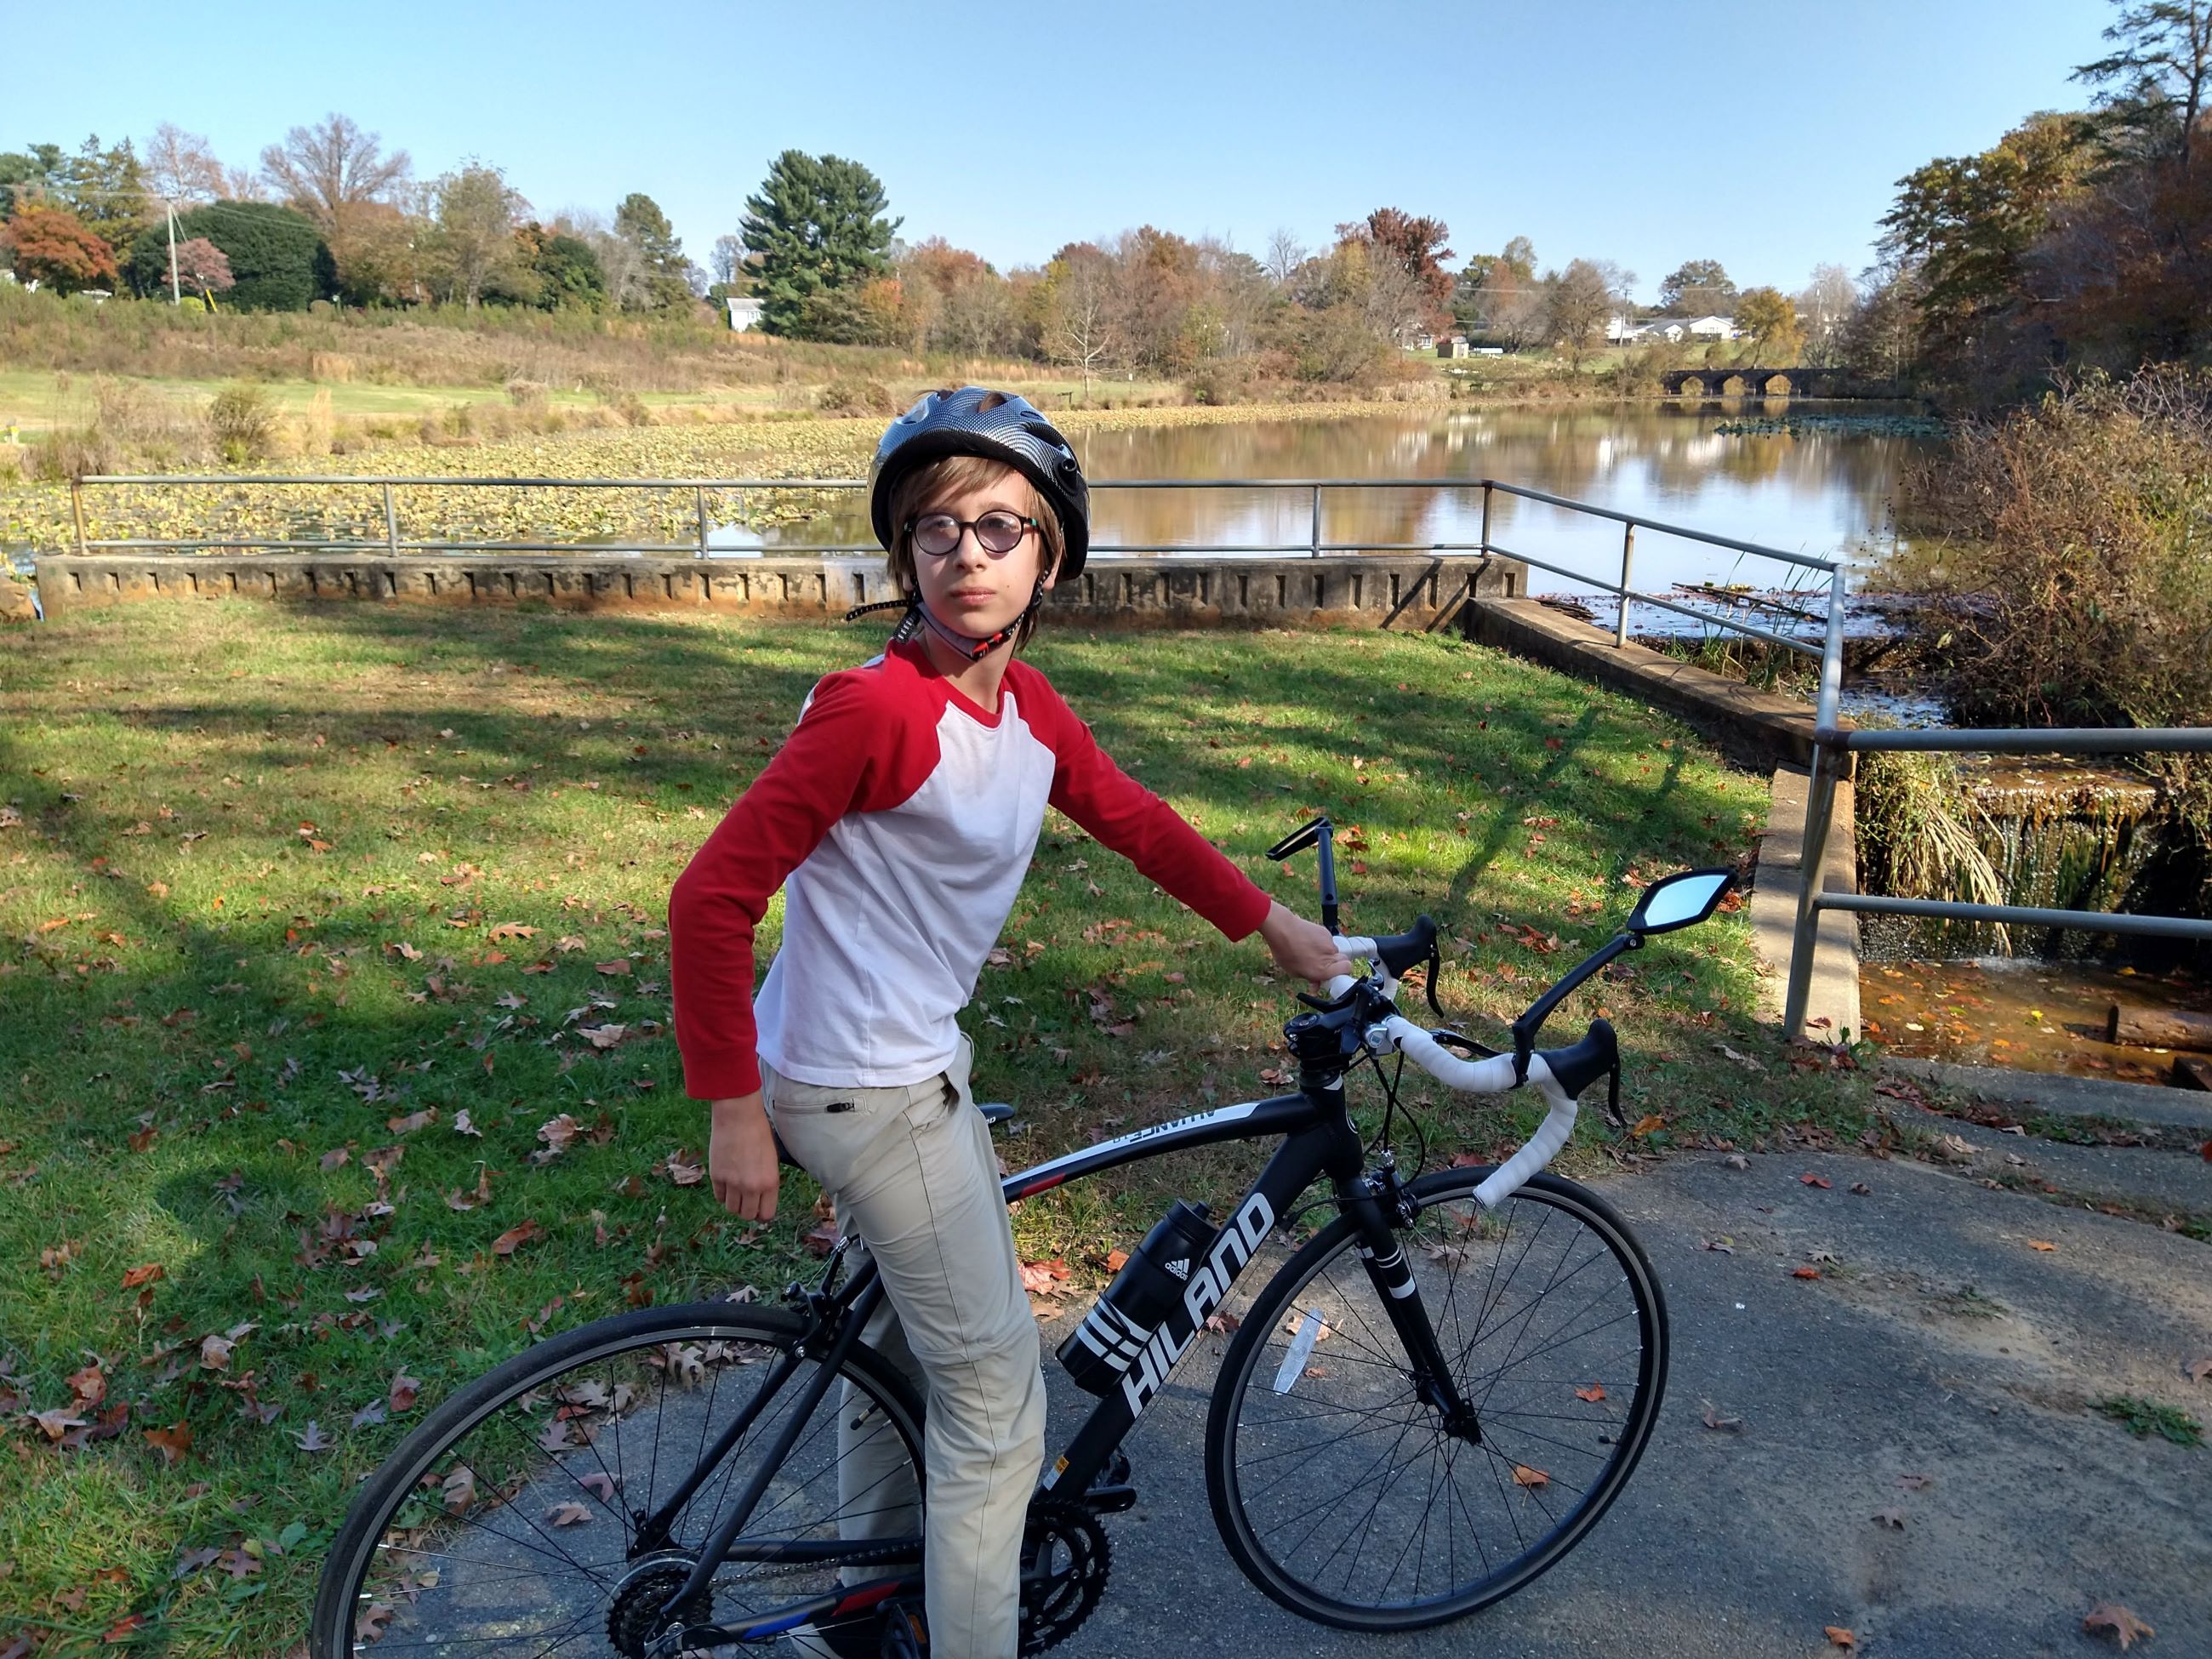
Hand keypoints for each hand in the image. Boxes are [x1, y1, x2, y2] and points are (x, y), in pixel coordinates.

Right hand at [708, 1093, 780, 1223]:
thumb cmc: (758, 1133)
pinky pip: (718, 1197)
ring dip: (734, 1203)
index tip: (759, 1207)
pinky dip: (722, 1194)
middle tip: (746, 1200)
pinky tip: (726, 1183)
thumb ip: (767, 1181)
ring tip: (735, 1191)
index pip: (766, 1214)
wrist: (738, 1116)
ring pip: (731, 1209)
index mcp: (770, 1182)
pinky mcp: (716, 1177)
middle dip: (747, 1210)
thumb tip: (761, 1198)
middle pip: (747, 1215)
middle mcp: (752, 1187)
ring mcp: (732, 1183)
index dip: (762, 1213)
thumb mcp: (772, 1159)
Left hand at [1257, 900, 1353, 985]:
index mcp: (1322, 970)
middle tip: (1324, 963)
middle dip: (1337, 963)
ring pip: (1335, 950)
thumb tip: (1317, 984)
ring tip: (1311, 950)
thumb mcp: (1295, 972)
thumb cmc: (1285, 951)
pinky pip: (1329, 940)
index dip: (1343, 971)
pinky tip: (1310, 941)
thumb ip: (1310, 978)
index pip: (1347, 969)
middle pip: (1344, 960)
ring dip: (1327, 952)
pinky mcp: (1326, 932)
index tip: (1335, 973)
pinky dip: (1322, 942)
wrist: (1282, 929)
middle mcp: (1329, 957)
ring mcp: (1329, 943)